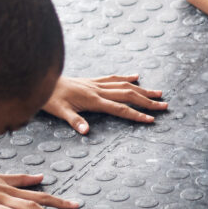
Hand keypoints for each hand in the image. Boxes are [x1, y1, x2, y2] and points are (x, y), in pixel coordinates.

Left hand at [43, 74, 167, 133]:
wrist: (43, 79)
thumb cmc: (50, 98)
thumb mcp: (60, 112)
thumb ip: (74, 121)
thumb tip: (86, 131)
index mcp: (93, 100)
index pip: (120, 109)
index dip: (136, 114)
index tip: (151, 119)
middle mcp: (98, 90)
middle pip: (129, 95)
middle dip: (148, 101)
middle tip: (164, 106)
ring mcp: (96, 84)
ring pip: (125, 85)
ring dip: (143, 89)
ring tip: (158, 93)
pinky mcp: (92, 80)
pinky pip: (113, 78)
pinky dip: (126, 78)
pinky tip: (136, 77)